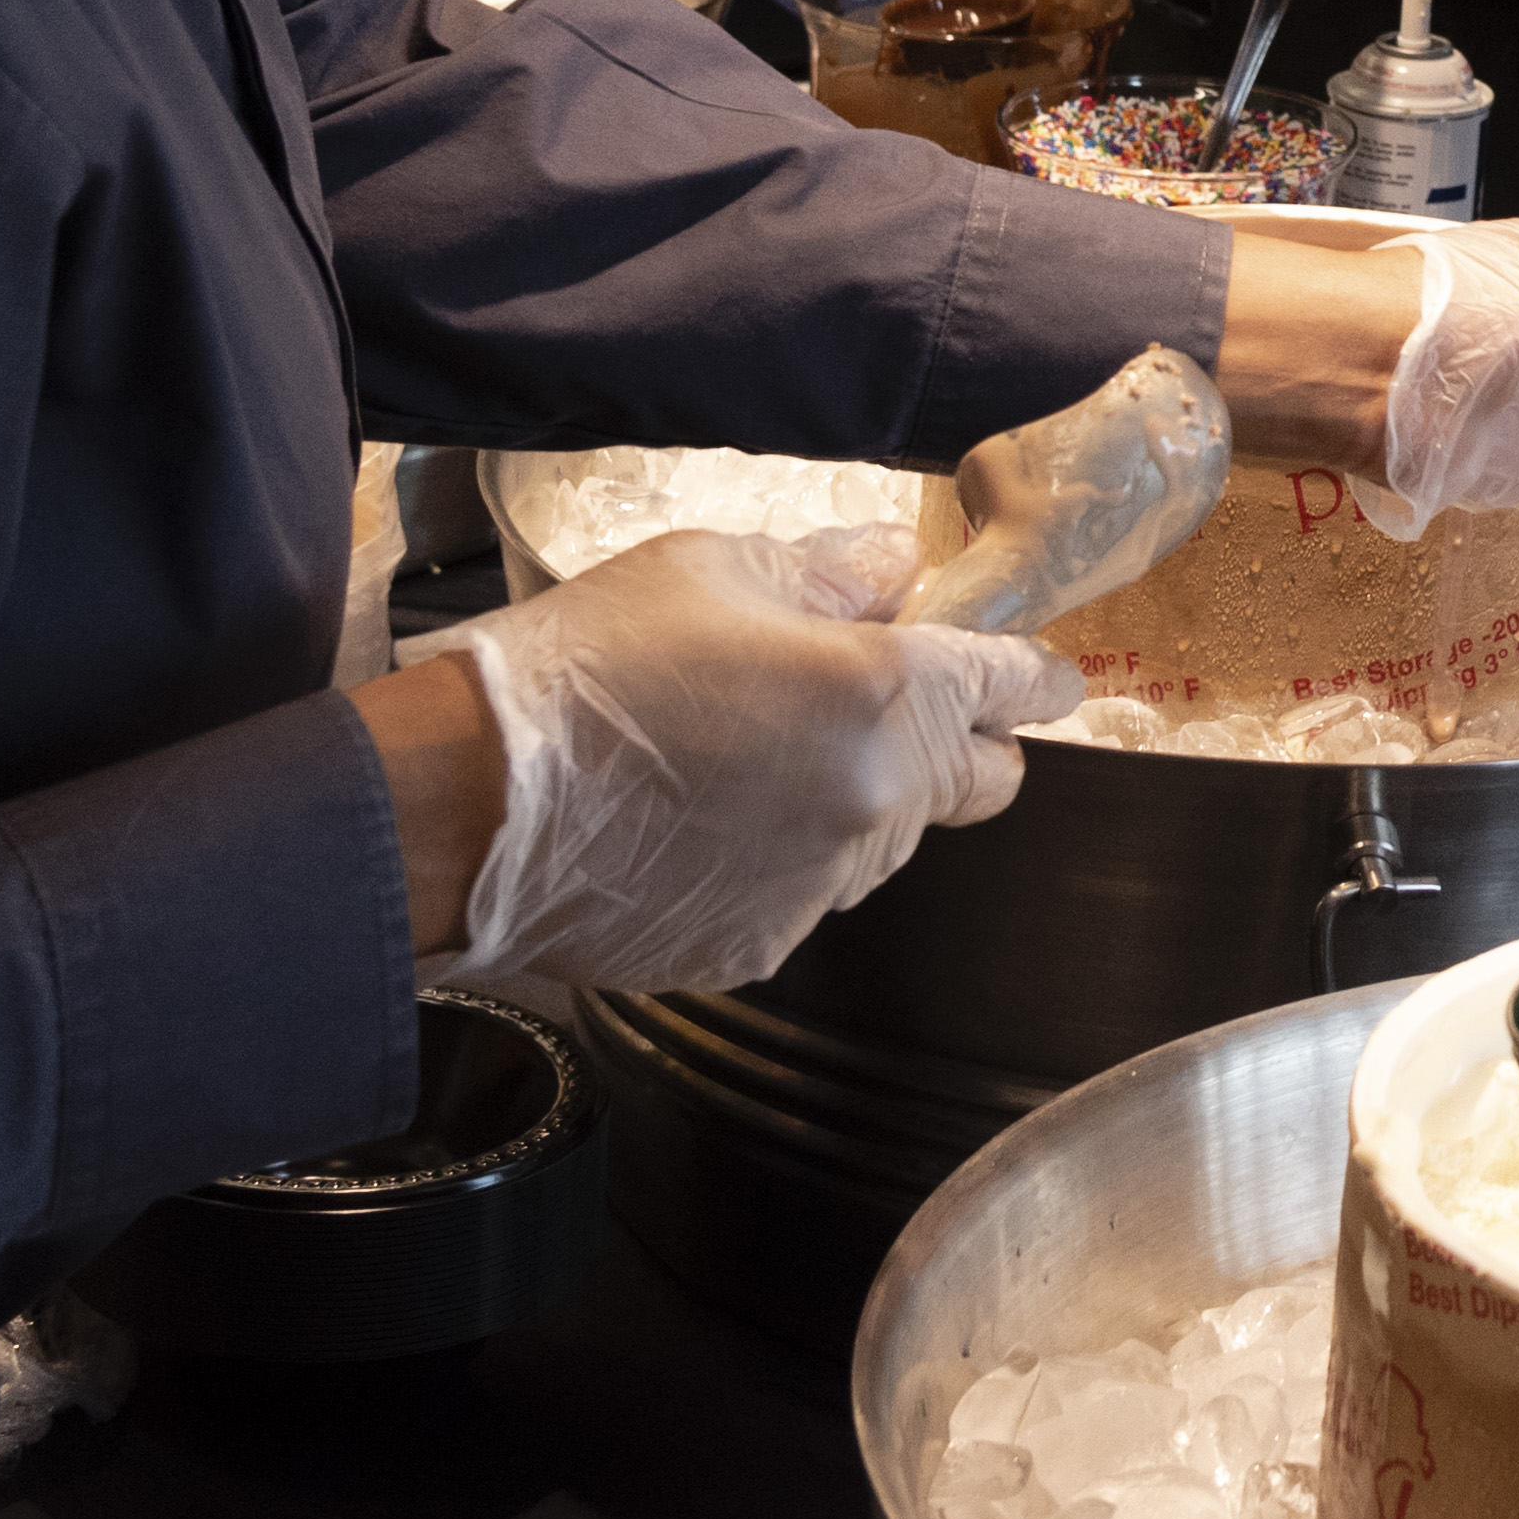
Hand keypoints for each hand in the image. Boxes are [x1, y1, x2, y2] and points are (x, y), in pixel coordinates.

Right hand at [399, 524, 1075, 990]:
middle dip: (962, 744)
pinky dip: (783, 862)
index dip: (1035, 677)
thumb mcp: (712, 571)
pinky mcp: (762, 946)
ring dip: (858, 802)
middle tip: (891, 708)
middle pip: (982, 782)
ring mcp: (821, 885)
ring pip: (890, 842)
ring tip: (749, 759)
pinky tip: (704, 823)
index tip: (1051, 679)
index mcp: (878, 692)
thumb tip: (897, 572)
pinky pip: (811, 895)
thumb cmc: (582, 674)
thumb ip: (833, 573)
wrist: (467, 803)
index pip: (1010, 686)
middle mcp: (872, 799)